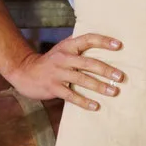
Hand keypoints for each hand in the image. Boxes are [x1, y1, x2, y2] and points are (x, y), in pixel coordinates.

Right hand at [5, 33, 124, 110]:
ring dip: (99, 86)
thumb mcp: (62, 48)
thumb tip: (102, 42)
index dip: (103, 41)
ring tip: (114, 91)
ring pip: (82, 80)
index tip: (119, 45)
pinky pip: (71, 95)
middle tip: (120, 76)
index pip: (88, 39)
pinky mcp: (53, 88)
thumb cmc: (50, 61)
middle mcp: (63, 58)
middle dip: (106, 70)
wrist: (25, 72)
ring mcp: (58, 73)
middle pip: (88, 63)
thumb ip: (78, 46)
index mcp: (68, 46)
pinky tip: (95, 106)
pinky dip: (84, 101)